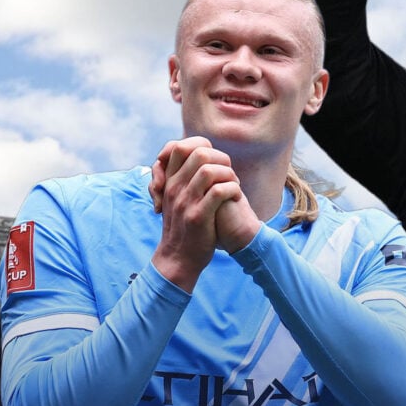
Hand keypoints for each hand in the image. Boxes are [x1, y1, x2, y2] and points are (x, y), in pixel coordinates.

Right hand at [149, 137, 245, 290]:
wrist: (178, 259)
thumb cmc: (184, 228)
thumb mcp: (177, 201)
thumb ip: (185, 180)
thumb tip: (201, 159)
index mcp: (170, 182)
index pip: (180, 146)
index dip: (202, 146)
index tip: (216, 162)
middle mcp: (175, 188)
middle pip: (199, 153)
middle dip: (221, 159)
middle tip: (229, 174)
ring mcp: (185, 202)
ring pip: (210, 170)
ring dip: (229, 175)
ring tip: (234, 185)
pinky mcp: (198, 216)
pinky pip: (219, 191)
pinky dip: (233, 190)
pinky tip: (236, 197)